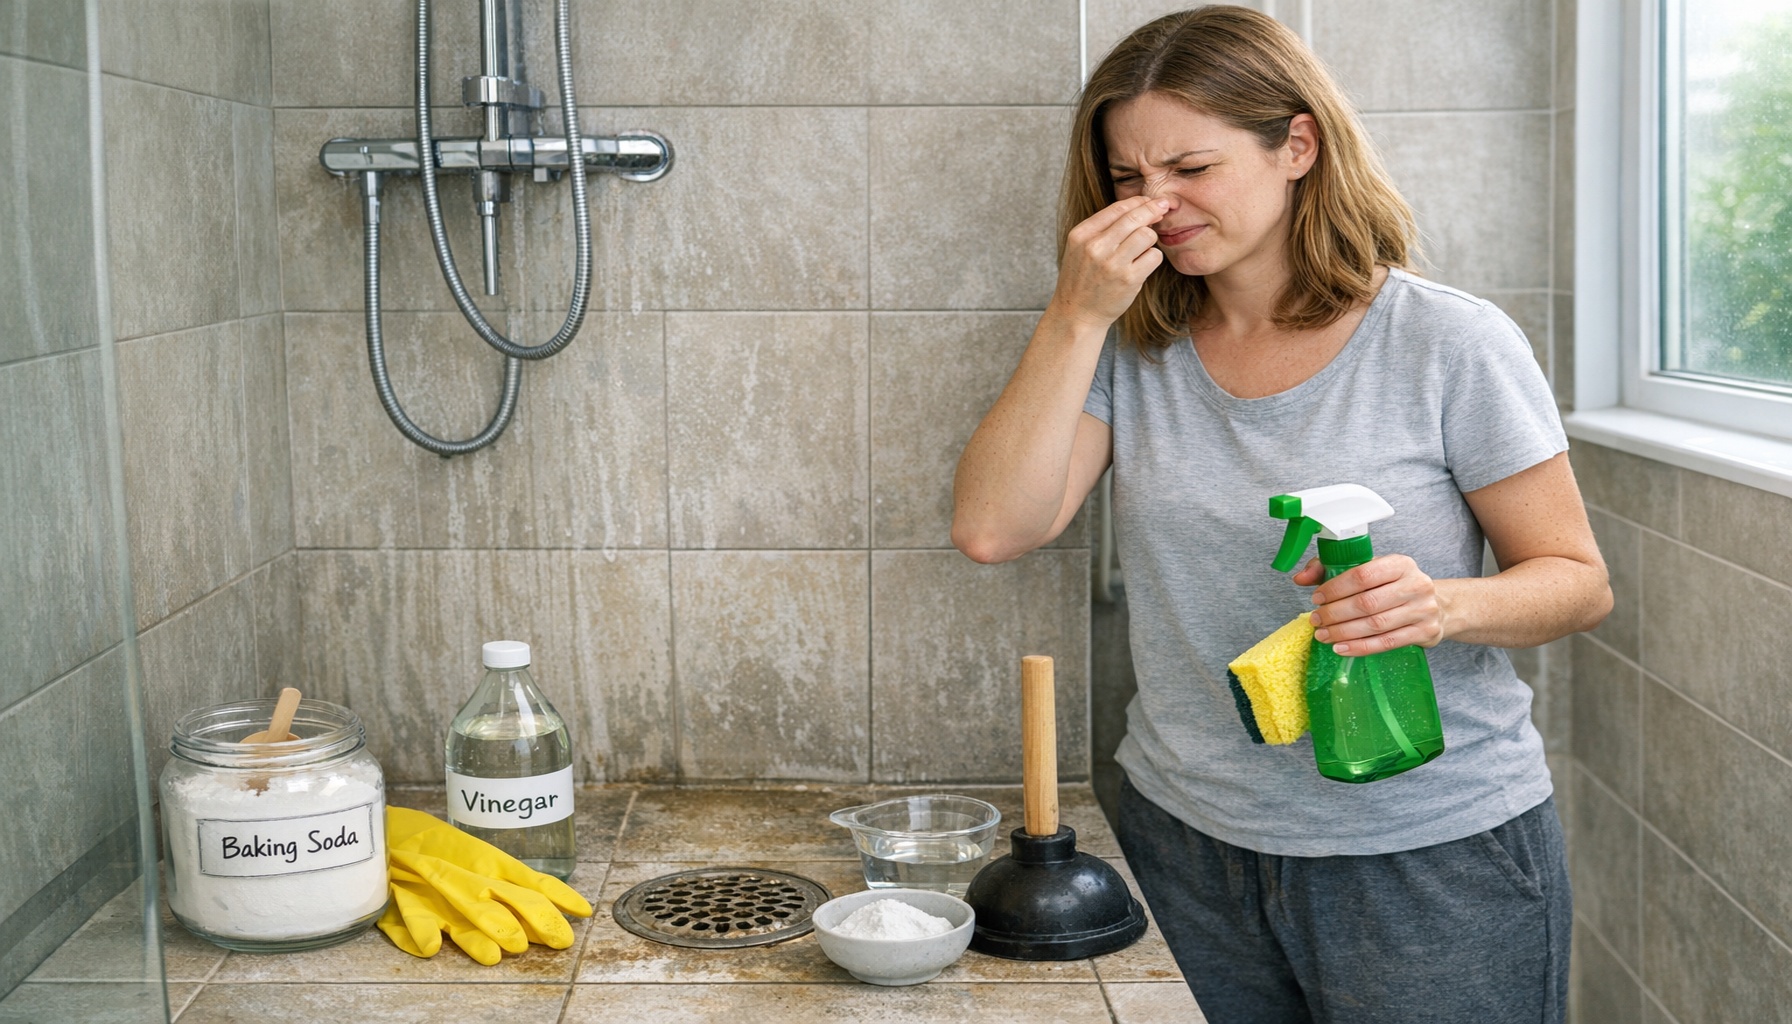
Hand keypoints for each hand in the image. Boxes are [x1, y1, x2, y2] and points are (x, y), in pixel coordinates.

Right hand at [1047, 196, 1168, 329]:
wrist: (1077, 314)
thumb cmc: (1083, 279)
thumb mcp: (1080, 248)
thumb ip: (1102, 228)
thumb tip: (1140, 207)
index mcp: (1081, 235)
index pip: (1117, 208)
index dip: (1138, 201)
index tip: (1150, 201)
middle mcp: (1096, 247)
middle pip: (1135, 218)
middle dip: (1153, 210)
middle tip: (1163, 209)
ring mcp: (1112, 264)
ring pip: (1147, 235)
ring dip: (1150, 239)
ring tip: (1143, 247)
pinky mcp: (1129, 279)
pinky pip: (1153, 256)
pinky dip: (1152, 258)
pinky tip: (1143, 264)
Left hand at [1294, 554, 1447, 654]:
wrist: (1438, 606)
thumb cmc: (1393, 587)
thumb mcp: (1369, 571)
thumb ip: (1331, 569)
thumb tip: (1300, 578)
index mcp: (1400, 564)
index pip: (1363, 574)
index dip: (1336, 588)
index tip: (1317, 598)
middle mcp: (1415, 584)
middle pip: (1367, 602)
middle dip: (1335, 614)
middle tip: (1316, 620)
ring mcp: (1423, 609)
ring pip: (1375, 624)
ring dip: (1344, 632)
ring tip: (1324, 635)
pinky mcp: (1425, 631)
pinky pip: (1387, 642)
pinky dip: (1360, 647)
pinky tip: (1341, 648)